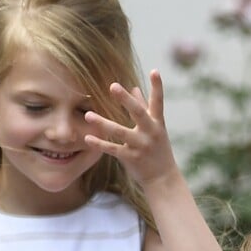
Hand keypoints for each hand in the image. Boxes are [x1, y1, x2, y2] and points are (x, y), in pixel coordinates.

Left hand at [84, 69, 177, 187]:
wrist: (163, 179)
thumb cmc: (158, 150)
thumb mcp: (155, 128)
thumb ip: (144, 107)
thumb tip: (135, 87)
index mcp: (157, 123)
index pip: (158, 102)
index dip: (157, 87)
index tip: (154, 71)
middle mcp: (151, 133)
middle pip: (138, 113)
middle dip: (126, 100)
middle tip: (113, 86)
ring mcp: (141, 146)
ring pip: (120, 132)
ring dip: (103, 123)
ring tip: (88, 114)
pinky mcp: (131, 159)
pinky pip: (113, 150)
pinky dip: (100, 144)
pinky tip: (87, 138)